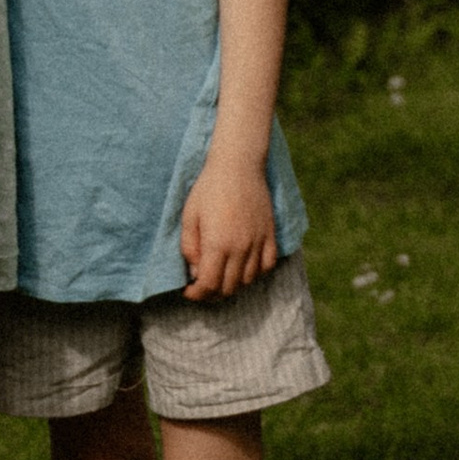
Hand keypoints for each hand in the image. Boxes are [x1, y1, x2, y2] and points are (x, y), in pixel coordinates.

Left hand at [178, 152, 279, 300]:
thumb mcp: (189, 216)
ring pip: (248, 280)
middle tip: (202, 288)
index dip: (196, 294)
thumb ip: (190, 247)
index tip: (188, 291)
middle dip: (212, 294)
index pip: (208, 285)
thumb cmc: (209, 188)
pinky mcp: (270, 234)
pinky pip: (267, 266)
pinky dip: (255, 274)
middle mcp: (240, 248)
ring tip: (221, 278)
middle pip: (228, 287)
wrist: (238, 165)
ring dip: (232, 285)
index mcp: (217, 244)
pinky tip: (243, 268)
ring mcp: (258, 242)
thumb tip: (195, 272)